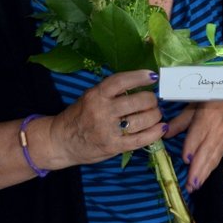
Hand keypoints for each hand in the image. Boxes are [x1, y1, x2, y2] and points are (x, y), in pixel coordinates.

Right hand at [50, 70, 164, 165]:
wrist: (60, 141)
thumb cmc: (79, 116)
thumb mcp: (90, 97)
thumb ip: (111, 92)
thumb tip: (139, 84)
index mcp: (96, 95)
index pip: (121, 81)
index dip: (139, 77)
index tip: (152, 76)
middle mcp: (102, 111)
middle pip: (137, 101)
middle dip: (151, 100)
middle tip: (153, 101)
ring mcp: (108, 130)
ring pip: (142, 120)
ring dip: (155, 116)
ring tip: (156, 114)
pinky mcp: (113, 146)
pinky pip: (140, 139)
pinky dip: (154, 133)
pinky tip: (161, 128)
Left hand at [165, 100, 222, 191]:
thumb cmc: (215, 100)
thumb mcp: (196, 103)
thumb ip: (181, 120)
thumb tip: (165, 133)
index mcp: (207, 117)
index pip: (199, 134)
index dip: (193, 146)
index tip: (186, 159)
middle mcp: (216, 131)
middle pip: (207, 151)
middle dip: (199, 169)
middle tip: (190, 184)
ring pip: (213, 159)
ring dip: (203, 174)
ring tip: (194, 187)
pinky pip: (217, 160)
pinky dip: (209, 171)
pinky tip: (201, 180)